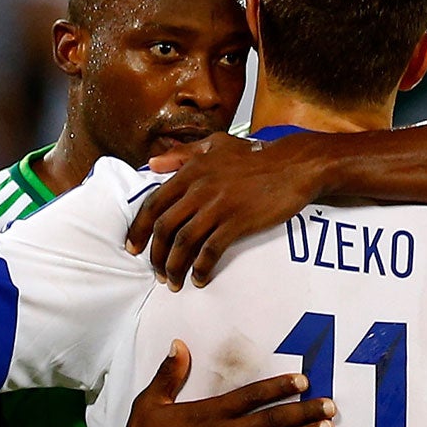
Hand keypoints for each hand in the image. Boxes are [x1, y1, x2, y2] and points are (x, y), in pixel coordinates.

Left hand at [126, 132, 327, 288]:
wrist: (293, 165)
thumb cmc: (256, 156)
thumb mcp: (216, 144)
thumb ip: (183, 154)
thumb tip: (152, 165)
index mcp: (190, 172)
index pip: (153, 203)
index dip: (139, 229)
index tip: (133, 248)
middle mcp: (199, 189)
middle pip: (164, 227)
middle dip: (155, 255)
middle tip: (156, 272)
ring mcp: (218, 206)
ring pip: (183, 242)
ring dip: (174, 266)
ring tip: (174, 282)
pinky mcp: (237, 222)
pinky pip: (211, 250)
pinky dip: (202, 268)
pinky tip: (200, 279)